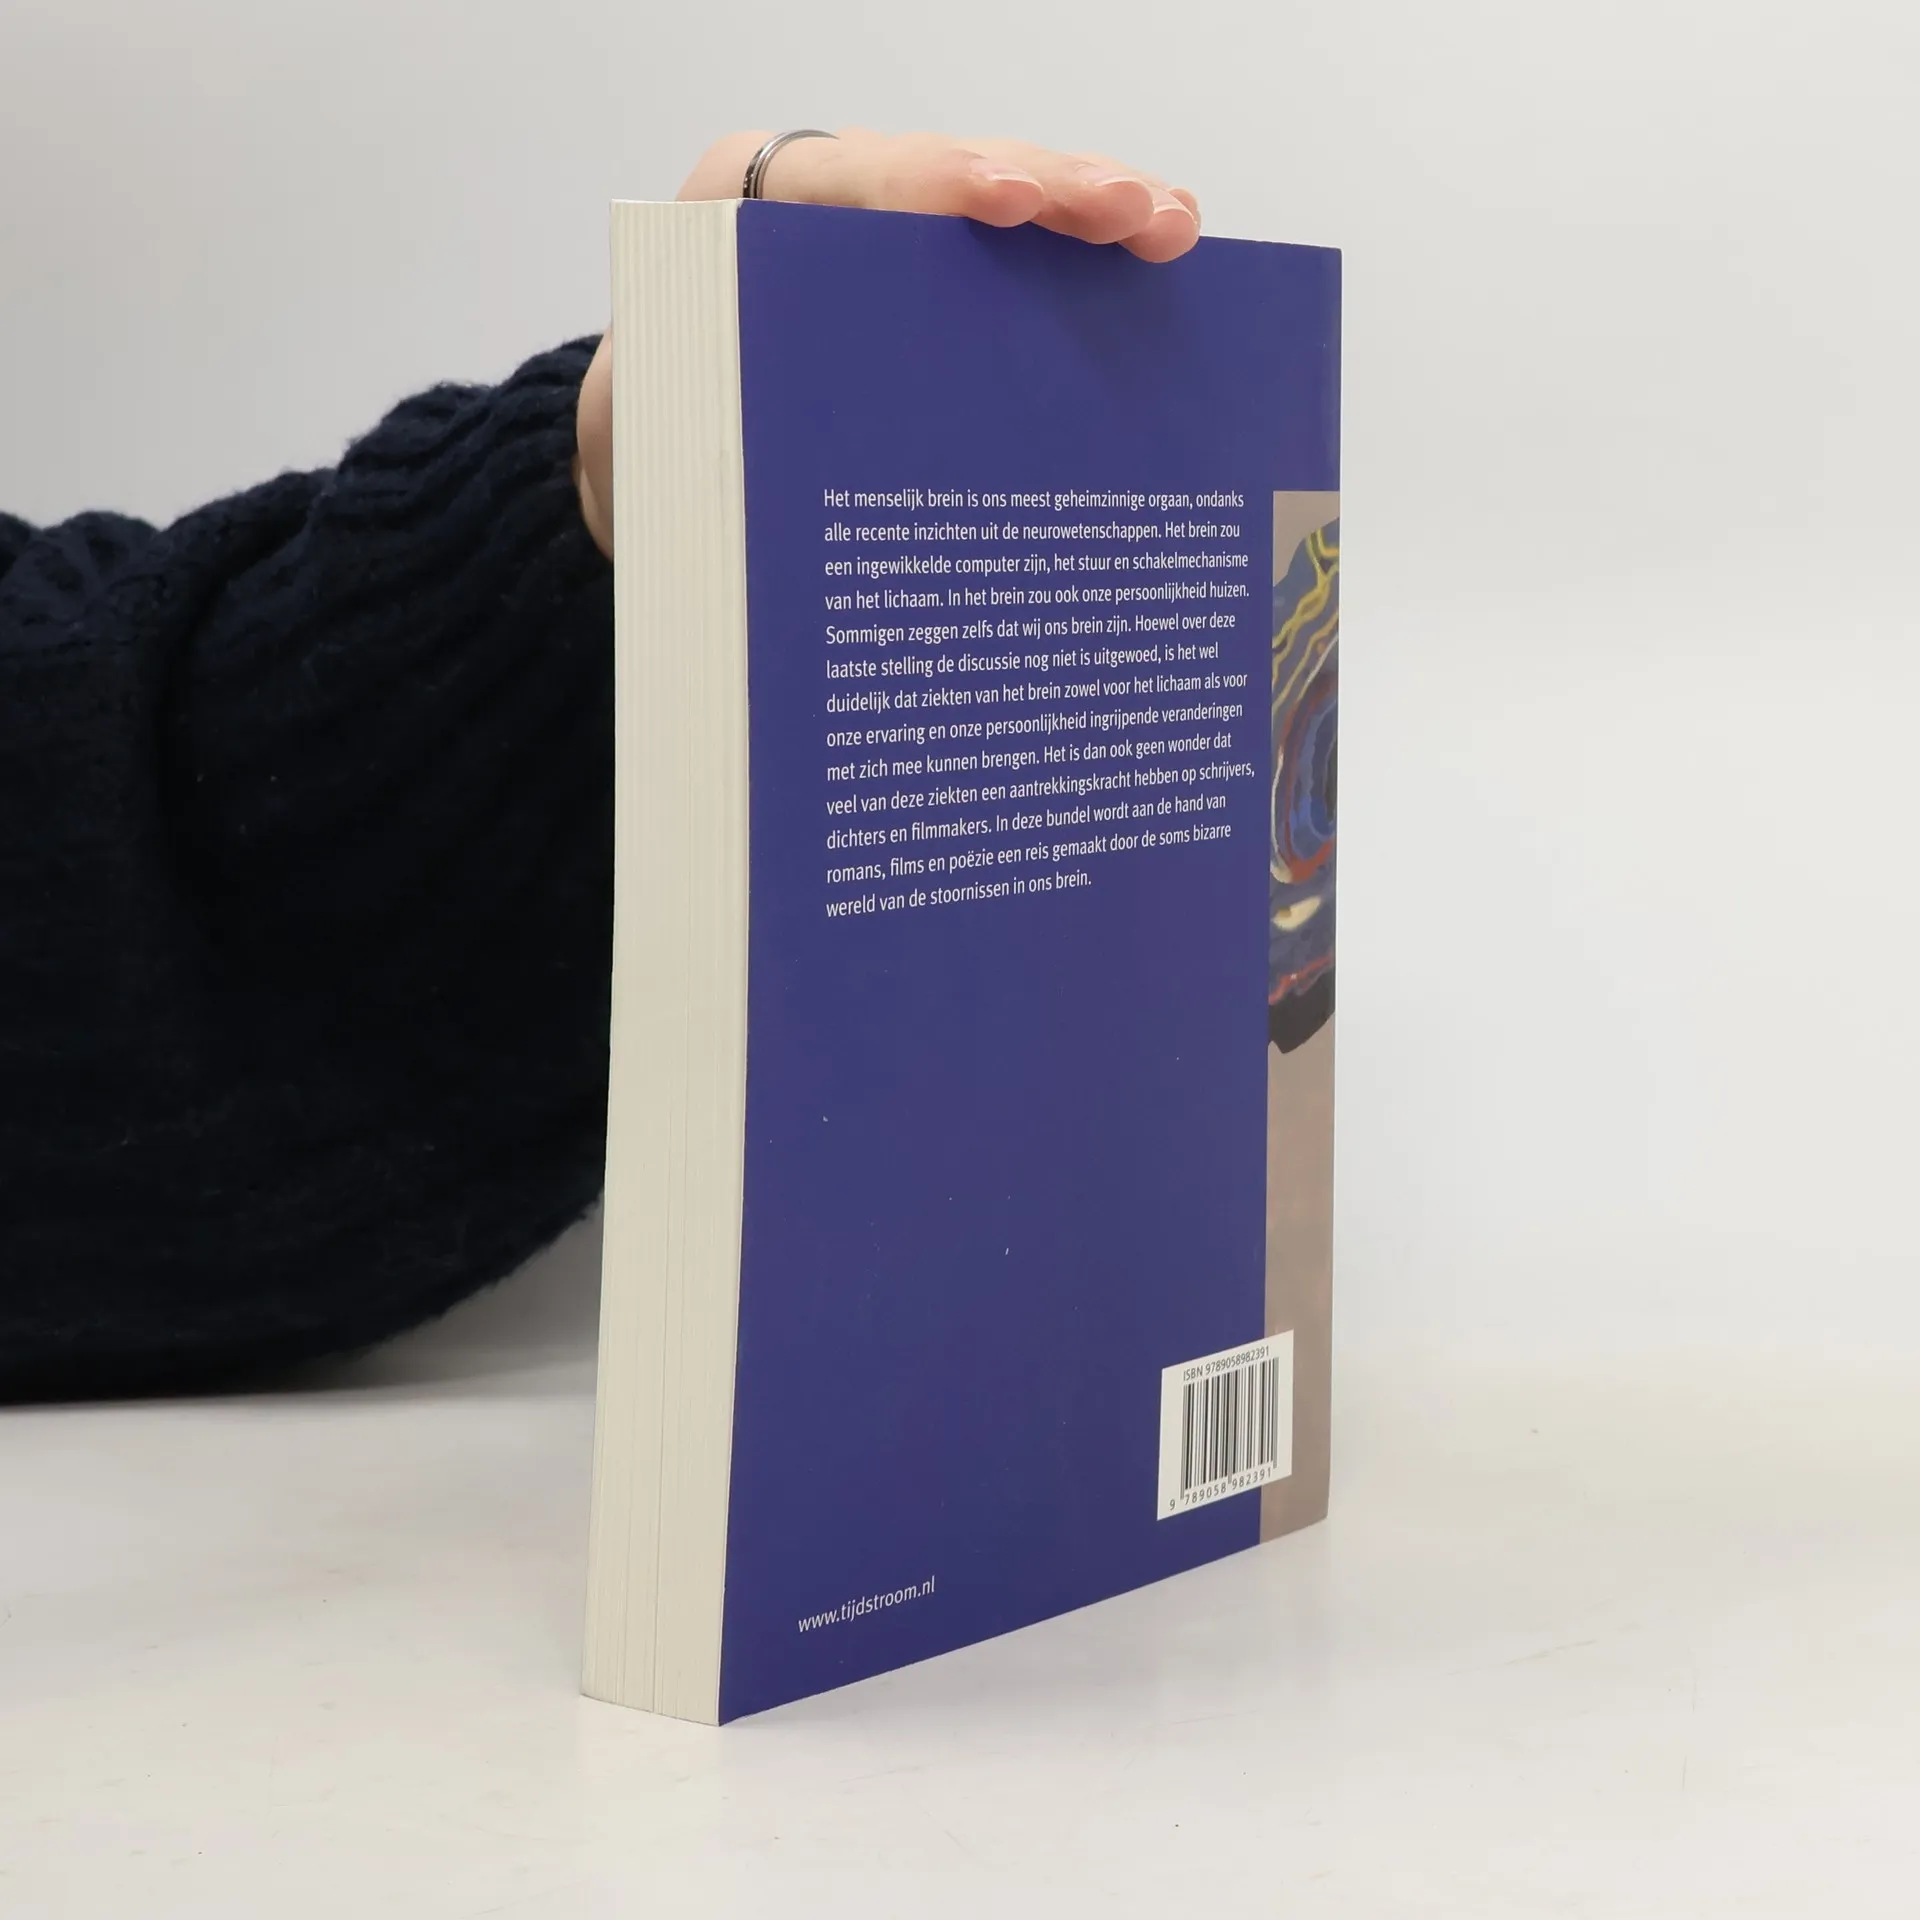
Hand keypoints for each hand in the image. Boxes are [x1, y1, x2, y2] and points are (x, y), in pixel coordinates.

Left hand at [574, 130, 1202, 554]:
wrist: (648, 452)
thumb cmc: (650, 444)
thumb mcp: (649, 434)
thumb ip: (699, 429)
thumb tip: (779, 492)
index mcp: (738, 213)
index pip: (846, 177)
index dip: (930, 185)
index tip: (1003, 202)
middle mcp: (825, 201)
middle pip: (948, 171)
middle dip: (1048, 186)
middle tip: (1130, 212)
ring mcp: (892, 235)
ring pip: (1002, 198)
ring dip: (1094, 206)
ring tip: (1170, 225)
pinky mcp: (936, 280)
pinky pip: (1017, 254)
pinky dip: (1087, 253)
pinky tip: (1159, 248)